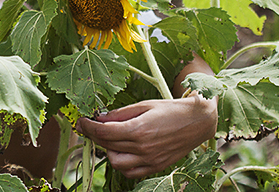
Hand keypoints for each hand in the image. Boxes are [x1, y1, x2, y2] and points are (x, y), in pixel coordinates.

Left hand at [76, 95, 217, 178]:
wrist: (197, 122)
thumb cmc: (171, 109)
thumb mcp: (144, 105)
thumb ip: (120, 114)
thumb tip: (99, 118)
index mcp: (139, 129)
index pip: (104, 132)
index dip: (88, 127)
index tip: (80, 121)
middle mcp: (143, 148)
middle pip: (107, 145)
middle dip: (95, 135)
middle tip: (91, 126)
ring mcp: (150, 160)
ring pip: (116, 163)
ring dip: (107, 151)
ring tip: (109, 138)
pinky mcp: (156, 167)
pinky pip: (131, 172)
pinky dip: (122, 163)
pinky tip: (121, 151)